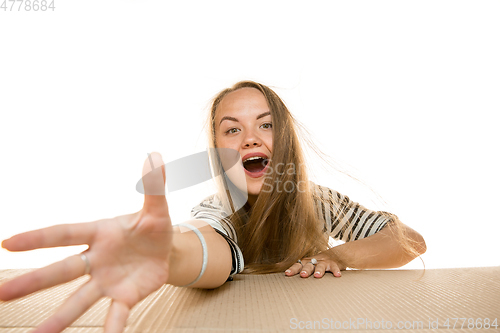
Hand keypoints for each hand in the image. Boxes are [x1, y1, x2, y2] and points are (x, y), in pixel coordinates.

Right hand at [0, 152, 171, 332]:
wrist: (166, 251)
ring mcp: (108, 281)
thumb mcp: (156, 208)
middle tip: (3, 293)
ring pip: (80, 299)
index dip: (39, 238)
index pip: (65, 234)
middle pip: (63, 270)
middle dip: (35, 280)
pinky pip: (115, 315)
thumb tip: (155, 156)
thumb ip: (154, 187)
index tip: (7, 242)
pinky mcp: (124, 297)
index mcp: (99, 233)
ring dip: (60, 318)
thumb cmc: (152, 228)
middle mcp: (96, 259)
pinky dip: (111, 328)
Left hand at [284, 250, 345, 277]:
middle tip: (303, 275)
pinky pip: (334, 267)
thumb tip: (283, 273)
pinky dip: (336, 271)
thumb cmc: (316, 264)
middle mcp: (313, 262)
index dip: (293, 269)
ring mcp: (323, 262)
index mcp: (306, 263)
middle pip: (308, 265)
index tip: (287, 273)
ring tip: (317, 275)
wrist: (332, 254)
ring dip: (319, 270)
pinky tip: (337, 275)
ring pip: (320, 265)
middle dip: (306, 270)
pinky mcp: (333, 264)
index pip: (298, 265)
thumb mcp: (307, 265)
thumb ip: (298, 270)